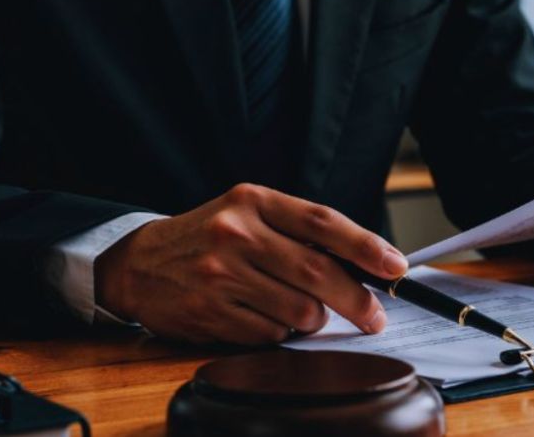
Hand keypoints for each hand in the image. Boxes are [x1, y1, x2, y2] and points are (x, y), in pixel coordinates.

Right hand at [94, 184, 407, 344]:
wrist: (137, 263)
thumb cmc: (208, 237)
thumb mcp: (248, 214)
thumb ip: (298, 231)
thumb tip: (364, 264)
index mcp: (253, 200)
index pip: (322, 222)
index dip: (366, 246)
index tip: (396, 266)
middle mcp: (237, 232)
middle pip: (317, 272)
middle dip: (357, 300)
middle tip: (374, 316)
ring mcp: (221, 274)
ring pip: (299, 310)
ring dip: (314, 319)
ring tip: (303, 311)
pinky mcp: (210, 312)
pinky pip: (270, 334)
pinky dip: (279, 332)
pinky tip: (265, 317)